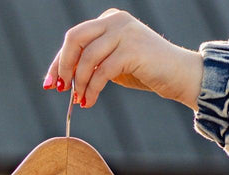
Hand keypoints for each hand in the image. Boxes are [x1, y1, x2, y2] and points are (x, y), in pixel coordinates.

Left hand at [43, 8, 202, 109]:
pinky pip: (102, 72)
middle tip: (62, 89)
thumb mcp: (113, 64)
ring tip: (80, 100)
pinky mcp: (132, 50)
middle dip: (63, 66)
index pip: (74, 38)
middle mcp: (115, 21)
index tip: (50, 83)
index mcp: (109, 20)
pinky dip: (92, 89)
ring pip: (87, 58)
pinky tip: (90, 101)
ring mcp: (124, 32)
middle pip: (75, 39)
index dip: (58, 61)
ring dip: (79, 83)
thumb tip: (63, 77)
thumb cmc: (145, 71)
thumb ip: (92, 64)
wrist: (178, 75)